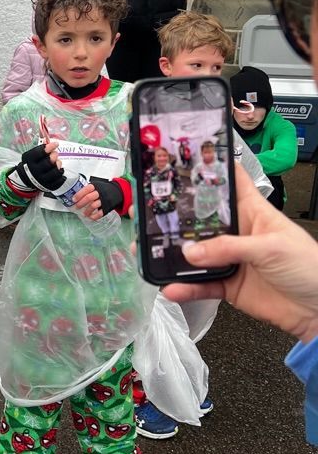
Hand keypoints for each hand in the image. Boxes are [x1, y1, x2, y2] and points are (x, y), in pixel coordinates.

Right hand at [15, 141, 63, 192]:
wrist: (26, 178)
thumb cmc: (32, 163)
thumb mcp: (32, 155)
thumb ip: (41, 149)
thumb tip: (53, 144)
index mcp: (29, 161)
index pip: (40, 153)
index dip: (49, 147)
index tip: (56, 144)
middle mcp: (35, 172)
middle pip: (48, 163)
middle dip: (54, 156)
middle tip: (55, 154)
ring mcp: (42, 181)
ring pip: (55, 173)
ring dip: (59, 166)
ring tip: (58, 163)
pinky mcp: (48, 187)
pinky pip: (59, 182)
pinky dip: (62, 175)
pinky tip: (60, 170)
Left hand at [73, 177, 122, 217]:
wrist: (118, 191)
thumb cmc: (104, 188)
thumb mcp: (97, 185)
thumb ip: (88, 189)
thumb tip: (75, 195)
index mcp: (96, 186)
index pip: (86, 189)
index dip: (79, 194)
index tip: (74, 199)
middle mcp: (100, 192)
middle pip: (88, 198)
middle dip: (81, 203)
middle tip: (76, 207)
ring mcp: (104, 200)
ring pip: (94, 206)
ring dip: (87, 211)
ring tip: (84, 214)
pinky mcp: (108, 207)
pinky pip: (100, 213)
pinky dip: (95, 216)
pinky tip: (91, 217)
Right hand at [162, 165, 317, 342]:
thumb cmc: (311, 267)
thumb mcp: (271, 248)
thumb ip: (229, 248)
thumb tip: (192, 251)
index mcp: (253, 212)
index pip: (229, 183)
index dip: (208, 172)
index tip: (181, 165)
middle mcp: (239, 234)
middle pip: (202, 221)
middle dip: (177, 219)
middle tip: (151, 218)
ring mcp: (232, 260)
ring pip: (196, 255)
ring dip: (175, 256)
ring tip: (152, 254)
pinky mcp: (229, 286)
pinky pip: (201, 285)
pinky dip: (185, 287)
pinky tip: (172, 288)